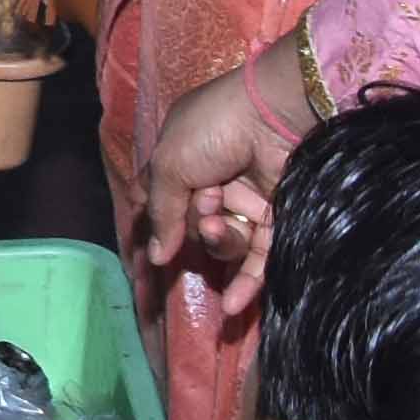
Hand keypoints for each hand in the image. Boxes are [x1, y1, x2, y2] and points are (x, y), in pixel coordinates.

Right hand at [139, 61, 285, 285]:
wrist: (275, 113)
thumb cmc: (213, 128)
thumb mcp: (170, 163)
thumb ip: (161, 212)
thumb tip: (155, 257)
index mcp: (182, 161)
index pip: (159, 204)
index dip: (151, 232)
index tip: (142, 268)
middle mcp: (213, 184)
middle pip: (192, 228)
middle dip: (193, 225)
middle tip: (205, 205)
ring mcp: (247, 203)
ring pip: (226, 243)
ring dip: (218, 243)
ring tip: (218, 225)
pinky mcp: (277, 219)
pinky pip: (259, 258)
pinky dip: (246, 282)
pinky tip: (231, 305)